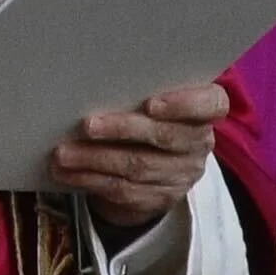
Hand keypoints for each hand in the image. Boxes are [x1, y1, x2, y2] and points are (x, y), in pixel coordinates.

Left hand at [47, 80, 223, 228]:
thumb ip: (137, 87)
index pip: (211, 104)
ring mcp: (181, 174)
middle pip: (164, 137)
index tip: (151, 103)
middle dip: (122, 130)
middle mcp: (199, 143)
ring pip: (137, 166)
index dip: (183, 104)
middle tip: (87, 125)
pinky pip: (122, 190)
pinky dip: (89, 179)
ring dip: (95, 159)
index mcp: (206, 110)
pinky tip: (65, 172)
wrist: (155, 161)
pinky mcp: (159, 198)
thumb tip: (93, 76)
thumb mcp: (150, 96)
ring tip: (63, 153)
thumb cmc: (147, 113)